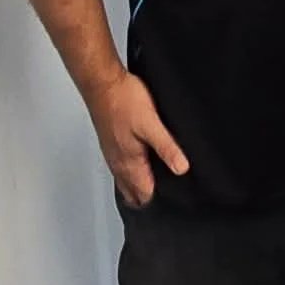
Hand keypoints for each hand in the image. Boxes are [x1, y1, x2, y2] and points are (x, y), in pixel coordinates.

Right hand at [85, 68, 189, 207]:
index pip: (144, 196)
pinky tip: (140, 162)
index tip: (175, 198)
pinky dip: (131, 172)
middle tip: (167, 195)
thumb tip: (182, 169)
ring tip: (156, 183)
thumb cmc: (123, 100)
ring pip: (125, 181)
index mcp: (129, 163)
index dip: (159, 200)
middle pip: (133, 192)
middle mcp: (118, 163)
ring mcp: (112, 154)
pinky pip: (120, 167)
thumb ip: (166, 147)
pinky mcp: (110, 142)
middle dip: (147, 197)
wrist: (102, 83)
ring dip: (138, 185)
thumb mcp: (151, 123)